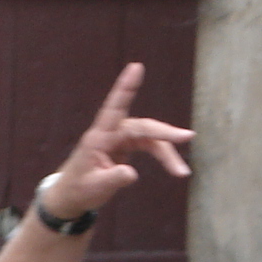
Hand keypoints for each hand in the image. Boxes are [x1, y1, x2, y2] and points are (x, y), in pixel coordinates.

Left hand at [40, 62, 193, 218]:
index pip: (114, 108)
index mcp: (99, 138)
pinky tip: (175, 168)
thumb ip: (113, 179)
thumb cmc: (80, 189)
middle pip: (143, 127)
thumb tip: (131, 173)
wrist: (73, 195)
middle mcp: (112, 133)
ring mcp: (120, 138)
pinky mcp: (127, 145)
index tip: (136, 67)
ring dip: (167, 153)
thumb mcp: (95, 188)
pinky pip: (150, 145)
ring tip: (182, 172)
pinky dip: (163, 156)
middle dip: (165, 133)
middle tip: (187, 136)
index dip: (125, 87)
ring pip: (150, 138)